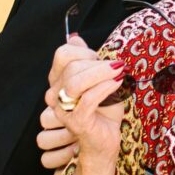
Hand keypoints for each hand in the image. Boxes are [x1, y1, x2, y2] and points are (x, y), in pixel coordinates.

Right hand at [41, 36, 126, 174]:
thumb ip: (86, 58)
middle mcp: (55, 94)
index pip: (63, 54)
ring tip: (119, 73)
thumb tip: (73, 38)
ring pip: (76, 82)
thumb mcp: (98, 77)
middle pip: (72, 66)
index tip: (101, 60)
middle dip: (98, 64)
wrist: (108, 136)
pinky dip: (106, 88)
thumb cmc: (104, 107)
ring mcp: (64, 109)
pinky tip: (118, 84)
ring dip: (102, 73)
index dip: (85, 52)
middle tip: (116, 68)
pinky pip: (89, 99)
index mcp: (58, 80)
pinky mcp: (76, 121)